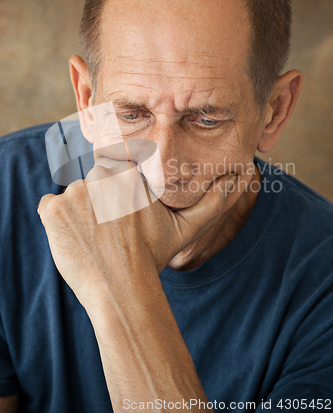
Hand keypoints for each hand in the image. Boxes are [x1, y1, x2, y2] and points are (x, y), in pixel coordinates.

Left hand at [38, 158, 235, 310]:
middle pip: (93, 183)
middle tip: (110, 229)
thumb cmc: (154, 256)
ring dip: (81, 213)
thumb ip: (212, 202)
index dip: (117, 193)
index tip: (121, 214)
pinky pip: (50, 208)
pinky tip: (77, 239)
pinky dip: (59, 221)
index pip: (115, 170)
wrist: (122, 288)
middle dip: (99, 201)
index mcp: (129, 173)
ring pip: (74, 197)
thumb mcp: (187, 228)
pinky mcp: (52, 210)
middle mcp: (99, 176)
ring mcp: (73, 192)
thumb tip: (237, 181)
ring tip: (96, 237)